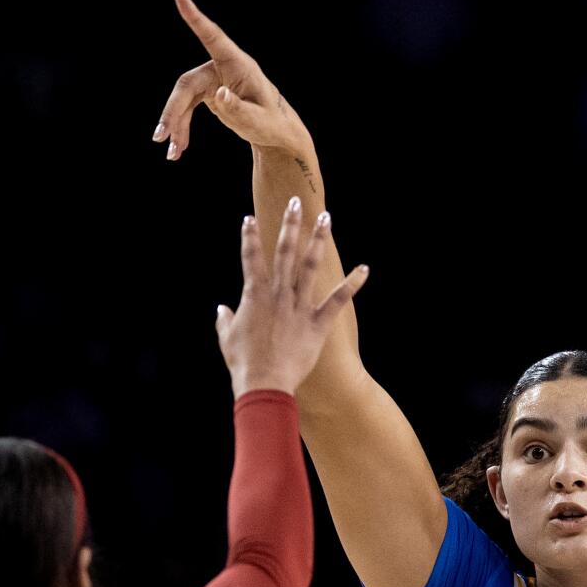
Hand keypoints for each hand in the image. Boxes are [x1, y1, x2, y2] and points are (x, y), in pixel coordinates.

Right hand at [153, 0, 308, 159]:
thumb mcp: (258, 121)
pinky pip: (187, 108)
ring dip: (175, 125)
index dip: (195, 17)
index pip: (212, 37)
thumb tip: (218, 95)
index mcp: (238, 65)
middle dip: (172, 111)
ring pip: (183, 98)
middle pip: (186, 84)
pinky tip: (178, 148)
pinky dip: (181, 127)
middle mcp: (222, 68)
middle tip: (160, 138)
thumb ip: (238, 109)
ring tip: (172, 154)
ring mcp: (213, 80)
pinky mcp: (208, 93)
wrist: (275, 133)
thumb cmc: (272, 124)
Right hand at [217, 198, 367, 397]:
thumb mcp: (226, 338)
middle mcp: (278, 295)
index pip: (250, 258)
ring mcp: (299, 307)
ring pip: (310, 266)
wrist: (264, 384)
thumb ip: (224, 320)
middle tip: (296, 202)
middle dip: (290, 224)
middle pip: (284, 252)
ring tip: (326, 218)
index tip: (249, 218)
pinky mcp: (317, 324)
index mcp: (254, 295)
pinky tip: (365, 269)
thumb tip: (221, 309)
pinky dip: (352, 285)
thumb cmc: (242, 363)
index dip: (248, 236)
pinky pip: (337, 301)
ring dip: (318, 240)